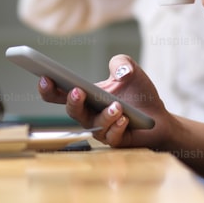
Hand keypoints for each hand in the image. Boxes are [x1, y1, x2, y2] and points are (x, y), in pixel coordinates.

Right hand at [38, 54, 169, 148]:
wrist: (158, 116)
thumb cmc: (138, 94)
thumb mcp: (130, 70)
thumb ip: (121, 62)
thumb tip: (121, 71)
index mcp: (85, 96)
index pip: (60, 93)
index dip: (48, 87)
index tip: (45, 76)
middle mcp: (89, 114)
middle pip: (72, 111)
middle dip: (73, 101)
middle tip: (77, 92)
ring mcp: (100, 129)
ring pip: (94, 125)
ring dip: (105, 114)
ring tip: (117, 106)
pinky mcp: (115, 140)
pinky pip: (112, 137)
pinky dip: (118, 126)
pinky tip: (125, 118)